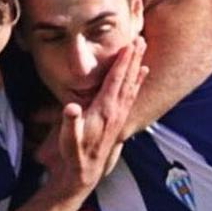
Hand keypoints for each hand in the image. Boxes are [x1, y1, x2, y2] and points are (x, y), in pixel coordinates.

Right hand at [37, 39, 147, 197]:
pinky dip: (138, 80)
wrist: (86, 172)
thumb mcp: (68, 138)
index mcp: (105, 110)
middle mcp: (116, 110)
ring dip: (138, 64)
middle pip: (128, 78)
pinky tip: (143, 72)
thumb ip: (70, 122)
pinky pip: (132, 94)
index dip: (123, 63)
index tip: (129, 45)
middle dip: (134, 58)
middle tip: (141, 38)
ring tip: (143, 48)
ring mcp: (120, 114)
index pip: (116, 81)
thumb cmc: (74, 152)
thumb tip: (71, 107)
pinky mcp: (120, 118)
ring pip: (132, 84)